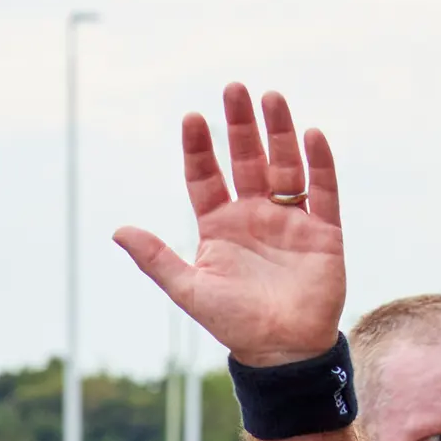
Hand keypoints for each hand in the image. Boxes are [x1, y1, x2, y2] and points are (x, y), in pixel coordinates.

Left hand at [114, 84, 346, 366]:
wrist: (281, 351)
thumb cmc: (233, 323)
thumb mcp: (188, 290)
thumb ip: (156, 259)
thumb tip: (117, 231)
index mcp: (220, 226)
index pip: (206, 177)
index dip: (199, 149)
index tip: (192, 119)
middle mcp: (253, 215)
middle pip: (246, 160)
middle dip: (240, 126)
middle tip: (233, 89)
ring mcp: (289, 219)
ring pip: (284, 165)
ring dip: (279, 132)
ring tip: (271, 98)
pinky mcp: (323, 230)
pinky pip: (323, 190)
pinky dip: (318, 164)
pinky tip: (311, 135)